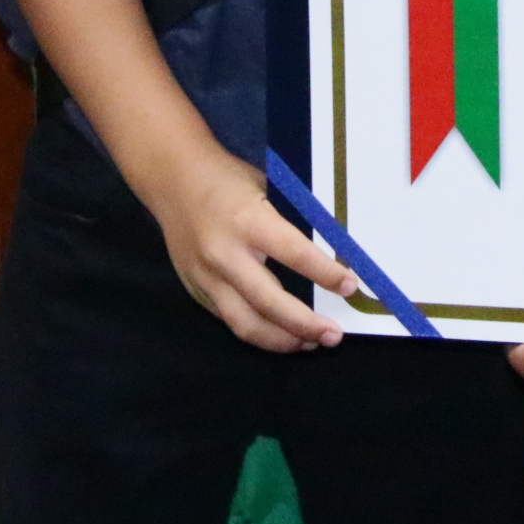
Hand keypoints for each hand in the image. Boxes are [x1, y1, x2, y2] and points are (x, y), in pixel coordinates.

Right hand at [141, 145, 361, 352]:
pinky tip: (279, 333)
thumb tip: (333, 249)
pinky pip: (229, 319)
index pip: (294, 253)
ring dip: (281, 340)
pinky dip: (257, 330)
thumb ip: (292, 221)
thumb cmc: (228, 179)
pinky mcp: (196, 290)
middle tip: (333, 336)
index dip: (325, 273)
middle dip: (304, 325)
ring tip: (309, 344)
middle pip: (268, 302)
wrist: (172, 179)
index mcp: (247, 220)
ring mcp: (206, 277)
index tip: (351, 286)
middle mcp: (224, 254)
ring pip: (245, 324)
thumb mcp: (266, 189)